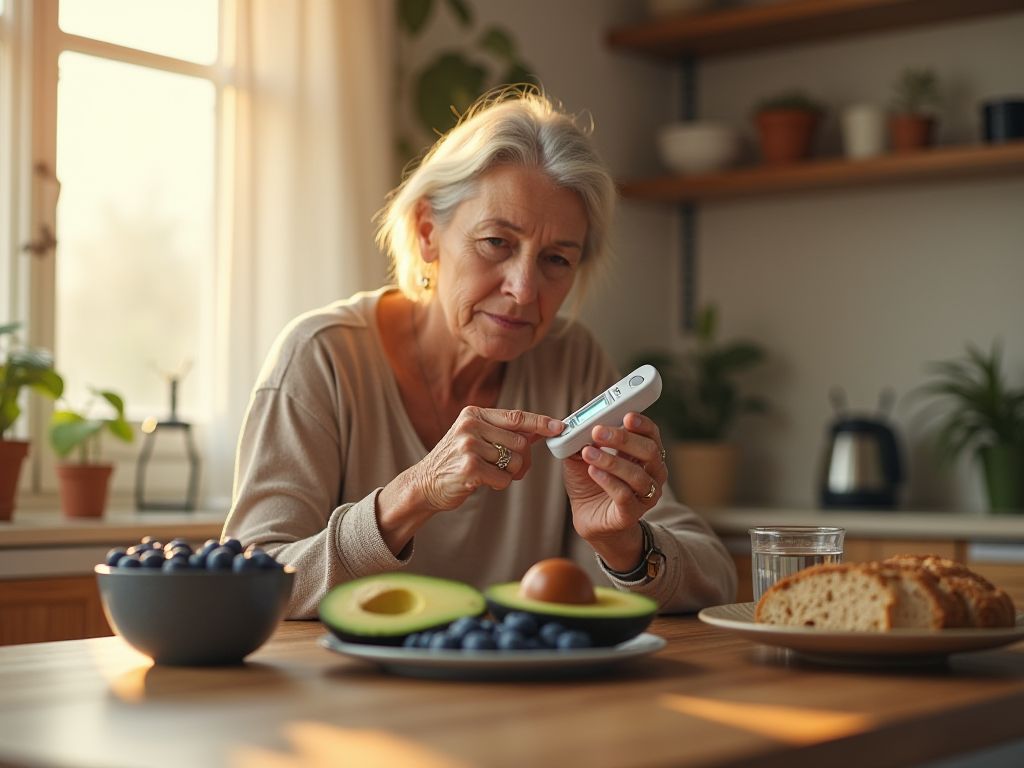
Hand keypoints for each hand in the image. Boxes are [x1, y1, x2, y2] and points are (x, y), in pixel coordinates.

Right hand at [412, 406, 564, 511]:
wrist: (425, 483)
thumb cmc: (455, 461)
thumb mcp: (476, 438)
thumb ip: (504, 432)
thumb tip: (538, 430)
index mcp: (473, 414)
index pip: (516, 416)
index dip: (541, 422)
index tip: (559, 427)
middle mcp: (470, 426)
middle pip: (521, 442)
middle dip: (522, 460)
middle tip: (512, 470)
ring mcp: (468, 446)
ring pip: (515, 462)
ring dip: (509, 474)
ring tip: (491, 473)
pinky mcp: (469, 468)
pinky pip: (504, 479)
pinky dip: (499, 484)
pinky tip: (482, 482)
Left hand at [561, 412, 667, 570]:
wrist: (588, 517)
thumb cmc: (590, 482)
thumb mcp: (583, 456)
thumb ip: (583, 440)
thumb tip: (578, 426)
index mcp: (644, 455)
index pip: (651, 434)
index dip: (642, 424)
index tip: (626, 415)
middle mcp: (652, 474)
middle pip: (649, 451)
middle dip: (623, 438)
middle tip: (598, 431)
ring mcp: (645, 495)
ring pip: (637, 475)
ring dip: (611, 461)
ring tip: (588, 453)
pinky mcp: (631, 513)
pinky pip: (624, 495)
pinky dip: (608, 481)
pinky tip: (593, 471)